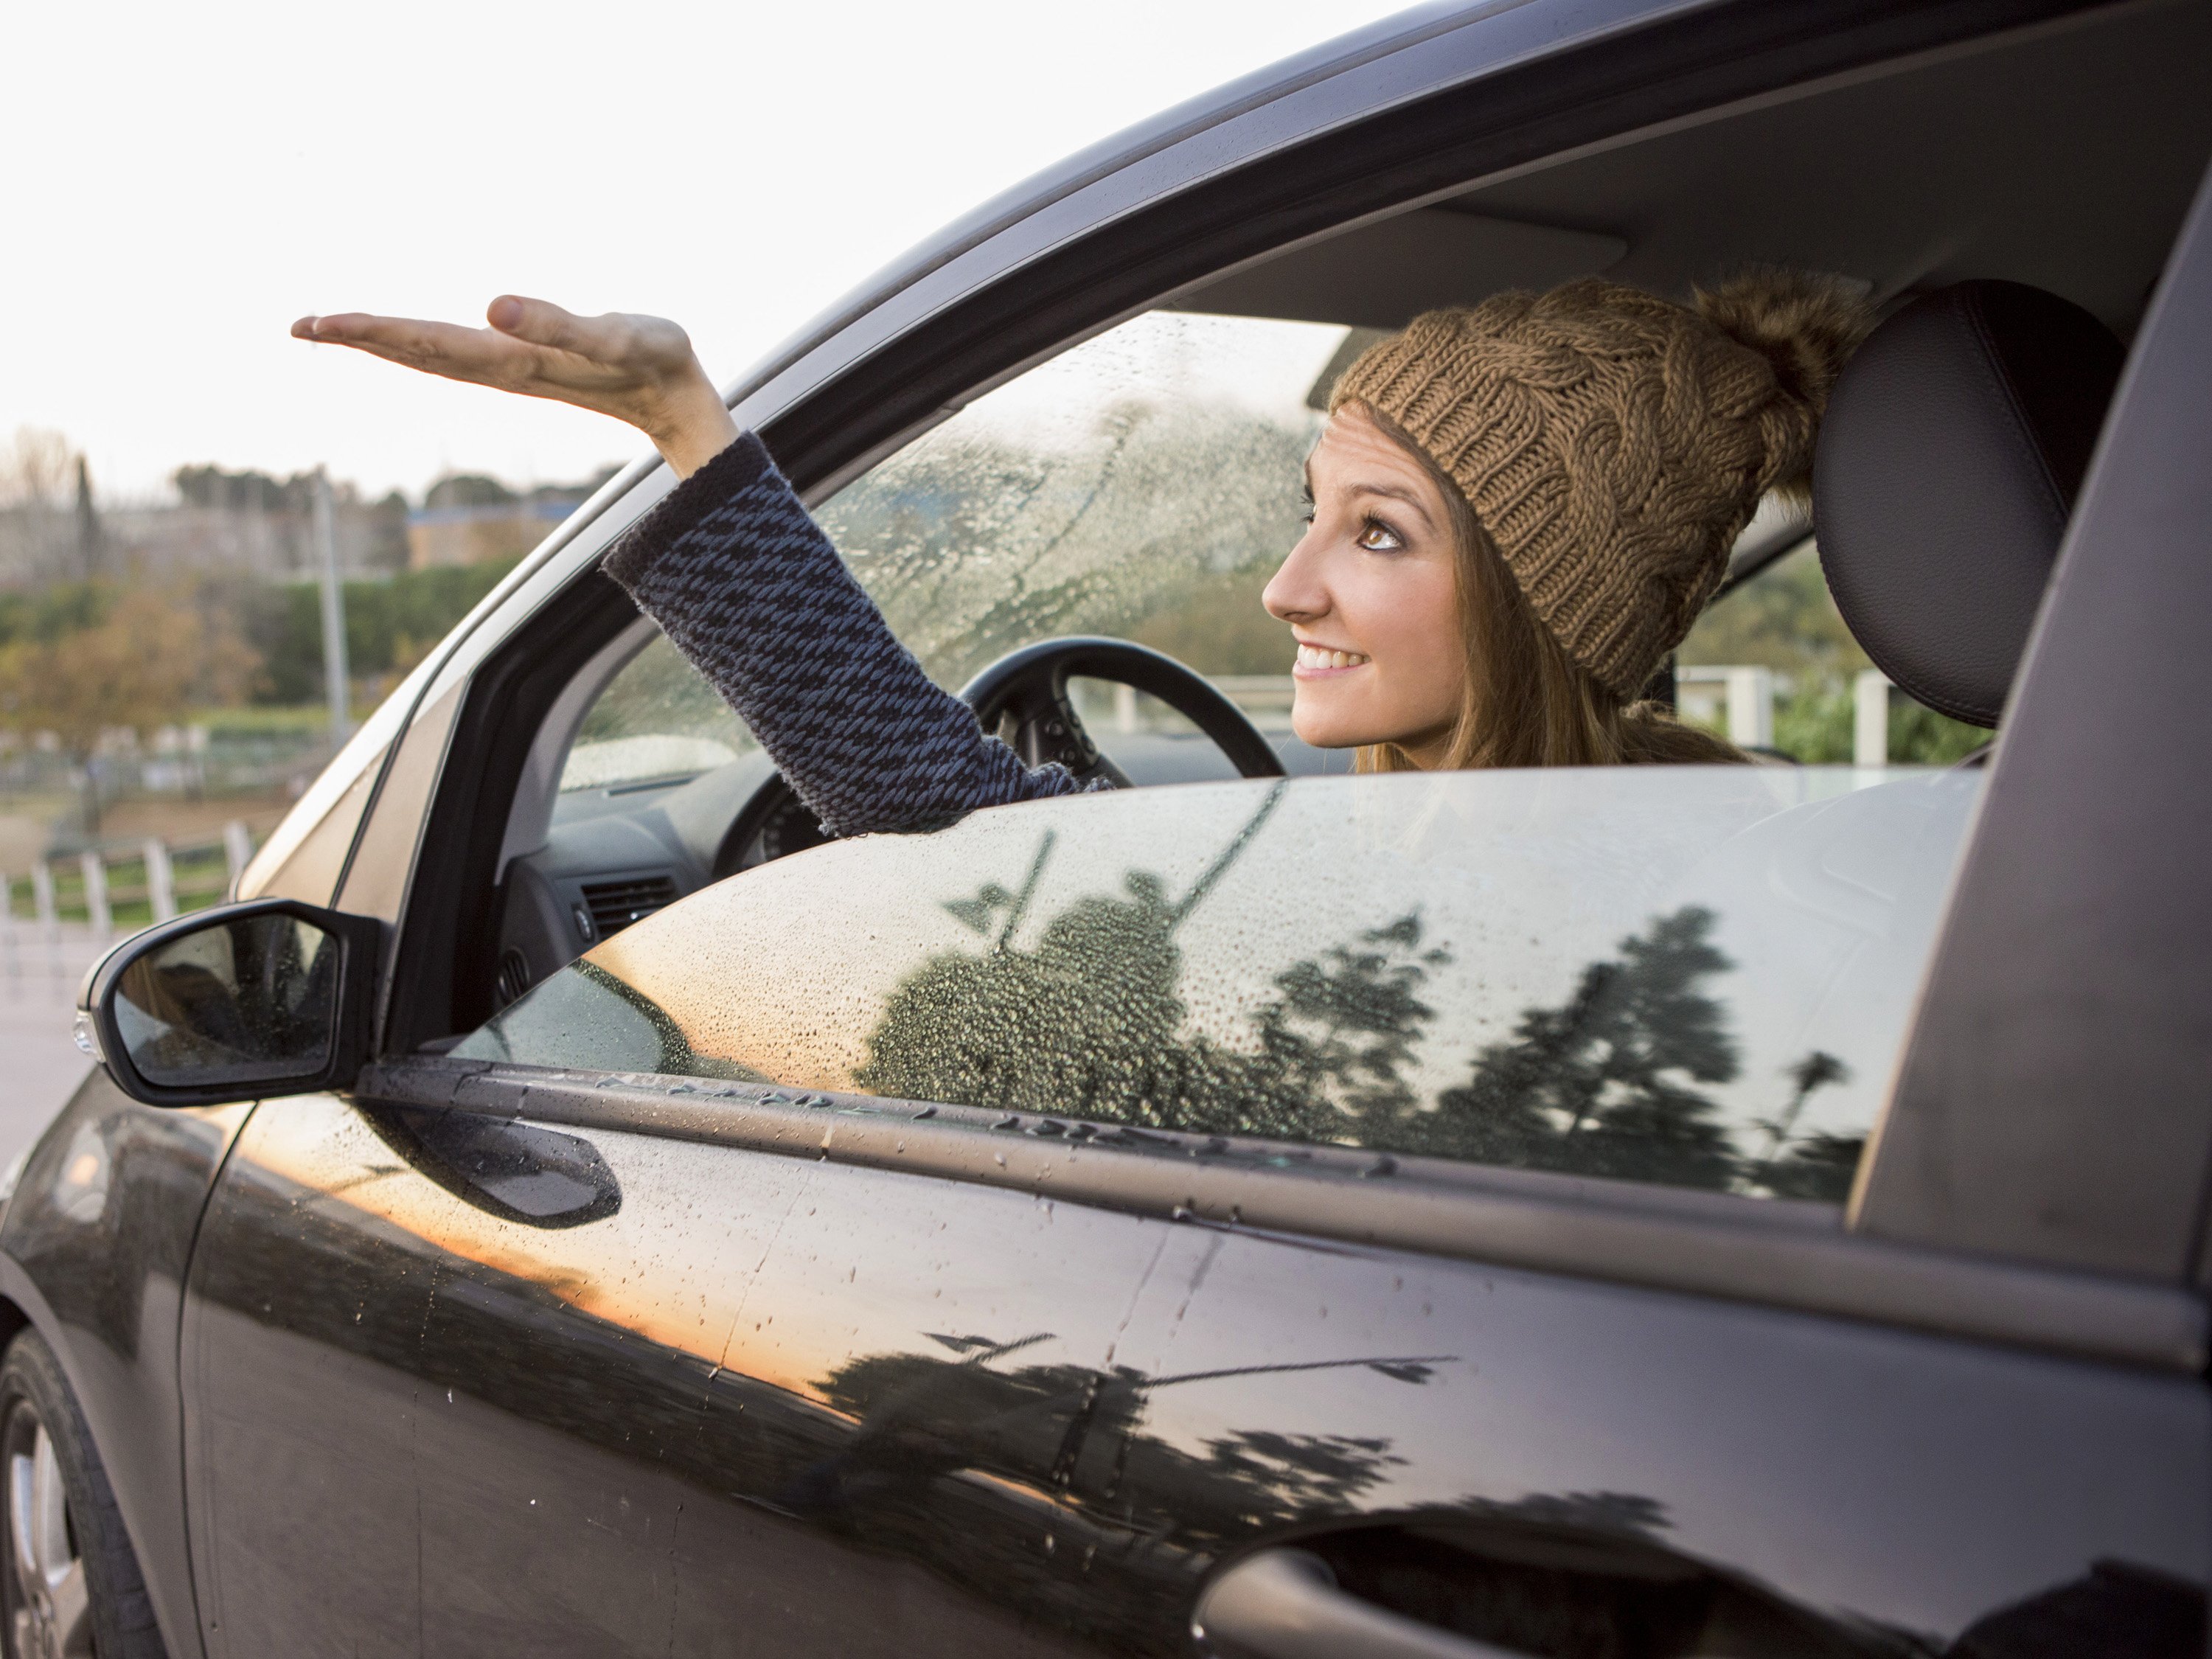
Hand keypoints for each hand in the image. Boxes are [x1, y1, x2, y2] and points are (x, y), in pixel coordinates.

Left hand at [292, 297, 740, 477]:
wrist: (680, 401)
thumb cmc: (656, 361)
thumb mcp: (617, 337)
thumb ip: (557, 325)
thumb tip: (491, 305)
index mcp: (514, 360)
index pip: (428, 342)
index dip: (373, 331)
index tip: (320, 324)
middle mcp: (502, 367)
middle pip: (417, 352)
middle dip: (359, 338)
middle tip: (299, 326)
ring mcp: (512, 368)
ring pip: (430, 356)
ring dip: (380, 343)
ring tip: (330, 329)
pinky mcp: (525, 363)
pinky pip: (454, 352)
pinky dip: (416, 343)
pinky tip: (405, 338)